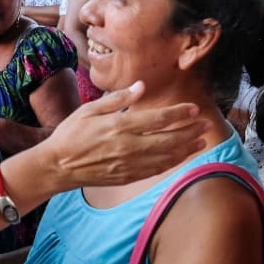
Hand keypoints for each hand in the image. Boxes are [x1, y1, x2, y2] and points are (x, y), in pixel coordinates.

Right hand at [35, 82, 207, 193]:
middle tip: (206, 125)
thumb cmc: (70, 134)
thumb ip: (117, 99)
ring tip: (201, 142)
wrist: (57, 166)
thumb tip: (141, 87)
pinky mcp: (127, 177)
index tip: (193, 109)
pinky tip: (181, 158)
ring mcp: (128, 164)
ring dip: (185, 149)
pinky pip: (155, 170)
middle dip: (189, 131)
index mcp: (119, 126)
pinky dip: (171, 163)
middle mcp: (127, 146)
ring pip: (165, 156)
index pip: (157, 119)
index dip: (178, 114)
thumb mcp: (89, 109)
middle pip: (167, 139)